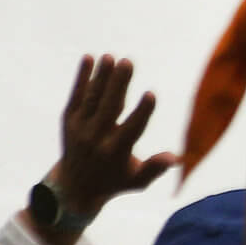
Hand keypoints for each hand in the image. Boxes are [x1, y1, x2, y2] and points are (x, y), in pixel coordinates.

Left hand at [49, 55, 176, 220]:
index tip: (151, 94)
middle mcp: (96, 139)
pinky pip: (77, 96)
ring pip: (92, 98)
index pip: (131, 128)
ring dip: (101, 76)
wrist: (73, 188)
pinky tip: (89, 58)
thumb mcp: (137, 181)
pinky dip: (82, 78)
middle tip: (128, 61)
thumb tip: (177, 158)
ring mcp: (80, 128)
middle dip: (119, 84)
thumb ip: (155, 168)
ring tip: (110, 56)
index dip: (142, 111)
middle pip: (109, 107)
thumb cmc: (115, 181)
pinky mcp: (68, 120)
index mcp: (116, 152)